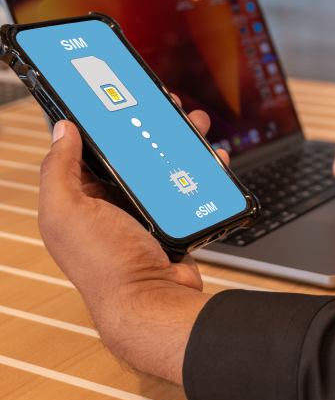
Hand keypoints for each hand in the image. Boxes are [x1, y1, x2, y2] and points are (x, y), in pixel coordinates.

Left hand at [38, 101, 222, 383]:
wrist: (153, 301)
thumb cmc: (106, 263)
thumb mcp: (67, 212)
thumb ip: (58, 170)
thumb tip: (61, 129)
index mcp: (80, 199)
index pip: (88, 149)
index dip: (103, 121)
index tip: (117, 98)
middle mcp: (111, 204)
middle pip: (133, 152)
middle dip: (150, 126)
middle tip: (167, 106)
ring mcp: (145, 212)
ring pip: (165, 165)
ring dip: (181, 143)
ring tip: (196, 125)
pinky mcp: (174, 220)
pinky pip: (188, 187)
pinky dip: (201, 171)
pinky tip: (212, 159)